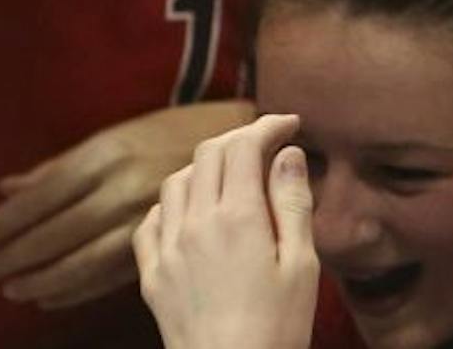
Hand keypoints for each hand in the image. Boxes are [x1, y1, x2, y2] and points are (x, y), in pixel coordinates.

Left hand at [0, 99, 257, 310]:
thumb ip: (59, 165)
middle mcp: (118, 188)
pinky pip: (112, 274)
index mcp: (102, 156)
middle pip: (53, 232)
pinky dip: (78, 289)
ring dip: (41, 277)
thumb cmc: (169, 131)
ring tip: (10, 289)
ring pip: (81, 259)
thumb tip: (7, 186)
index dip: (1, 225)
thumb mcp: (113, 136)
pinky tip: (52, 297)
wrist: (240, 135)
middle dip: (11, 256)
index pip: (38, 198)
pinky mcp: (163, 243)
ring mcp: (142, 219)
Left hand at [134, 114, 316, 348]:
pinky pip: (150, 222)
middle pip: (207, 154)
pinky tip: (188, 216)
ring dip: (202, 169)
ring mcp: (168, 248)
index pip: (244, 146)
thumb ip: (292, 204)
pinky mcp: (152, 275)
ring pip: (175, 182)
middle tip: (263, 145)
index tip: (288, 124)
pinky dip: (170, 206)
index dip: (266, 127)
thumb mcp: (302, 267)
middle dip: (236, 141)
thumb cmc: (277, 331)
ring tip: (229, 179)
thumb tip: (288, 154)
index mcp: (237, 217)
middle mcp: (195, 222)